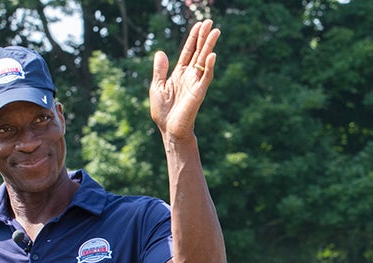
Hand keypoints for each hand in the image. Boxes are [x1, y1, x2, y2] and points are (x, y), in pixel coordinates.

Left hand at [150, 19, 219, 139]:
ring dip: (209, 46)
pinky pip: (206, 77)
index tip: (199, 25)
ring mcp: (196, 83)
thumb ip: (160, 70)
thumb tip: (160, 52)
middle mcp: (190, 76)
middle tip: (210, 22)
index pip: (188, 51)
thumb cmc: (163, 112)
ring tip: (215, 32)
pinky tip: (212, 55)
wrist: (169, 130)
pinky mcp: (199, 93)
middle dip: (204, 37)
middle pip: (198, 52)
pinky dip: (209, 66)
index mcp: (179, 73)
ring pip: (205, 61)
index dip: (193, 38)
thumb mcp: (157, 86)